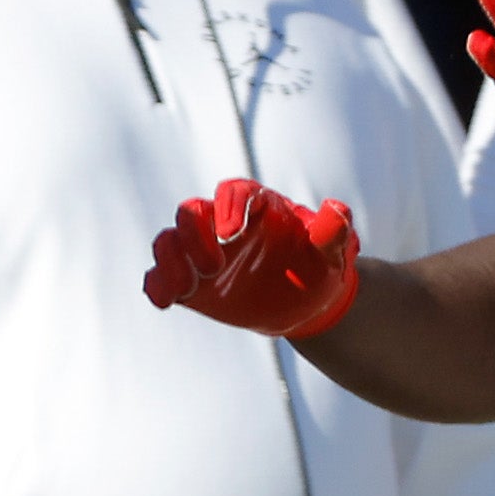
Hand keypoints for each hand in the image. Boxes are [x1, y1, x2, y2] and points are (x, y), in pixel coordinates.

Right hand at [145, 176, 360, 336]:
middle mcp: (223, 223)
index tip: (230, 233)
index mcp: (258, 207)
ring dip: (171, 260)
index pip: (236, 192)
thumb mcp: (335, 254)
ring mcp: (202, 252)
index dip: (229, 206)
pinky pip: (161, 276)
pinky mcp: (189, 281)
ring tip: (187, 289)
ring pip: (170, 241)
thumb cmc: (320, 270)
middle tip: (213, 267)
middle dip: (194, 234)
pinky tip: (165, 302)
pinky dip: (157, 285)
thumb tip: (336, 210)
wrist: (305, 303)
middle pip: (192, 211)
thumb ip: (334, 233)